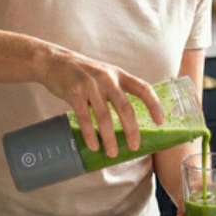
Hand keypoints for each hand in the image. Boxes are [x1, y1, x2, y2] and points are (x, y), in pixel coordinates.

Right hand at [42, 52, 163, 157]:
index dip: (154, 105)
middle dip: (131, 130)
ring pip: (105, 117)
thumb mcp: (106, 74)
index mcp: (119, 74)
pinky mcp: (74, 93)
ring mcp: (91, 86)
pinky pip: (85, 118)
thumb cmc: (85, 72)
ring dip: (110, 138)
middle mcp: (108, 79)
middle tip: (134, 147)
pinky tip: (94, 146)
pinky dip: (90, 134)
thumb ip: (119, 89)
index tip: (160, 121)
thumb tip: (132, 117)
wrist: (55, 61)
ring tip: (113, 153)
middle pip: (125, 108)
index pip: (143, 88)